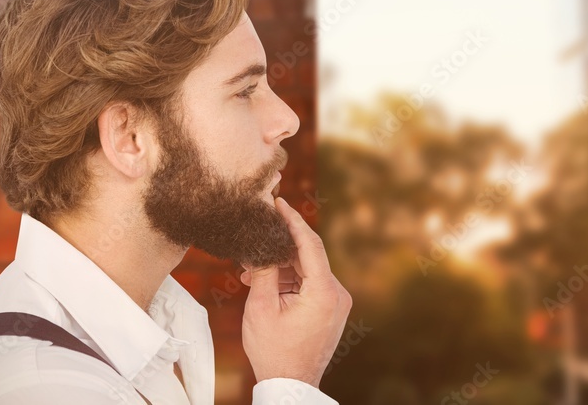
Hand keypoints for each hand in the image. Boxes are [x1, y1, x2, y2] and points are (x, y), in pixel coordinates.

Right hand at [241, 197, 351, 387]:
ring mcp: (337, 302)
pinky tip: (265, 283)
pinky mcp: (331, 309)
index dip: (293, 221)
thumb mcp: (261, 308)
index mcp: (324, 291)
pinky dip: (289, 280)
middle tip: (253, 242)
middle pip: (308, 256)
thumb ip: (263, 271)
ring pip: (307, 270)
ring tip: (250, 272)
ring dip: (281, 267)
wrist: (290, 384)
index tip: (279, 202)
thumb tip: (262, 244)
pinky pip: (310, 284)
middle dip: (279, 248)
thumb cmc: (274, 351)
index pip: (310, 244)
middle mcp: (337, 293)